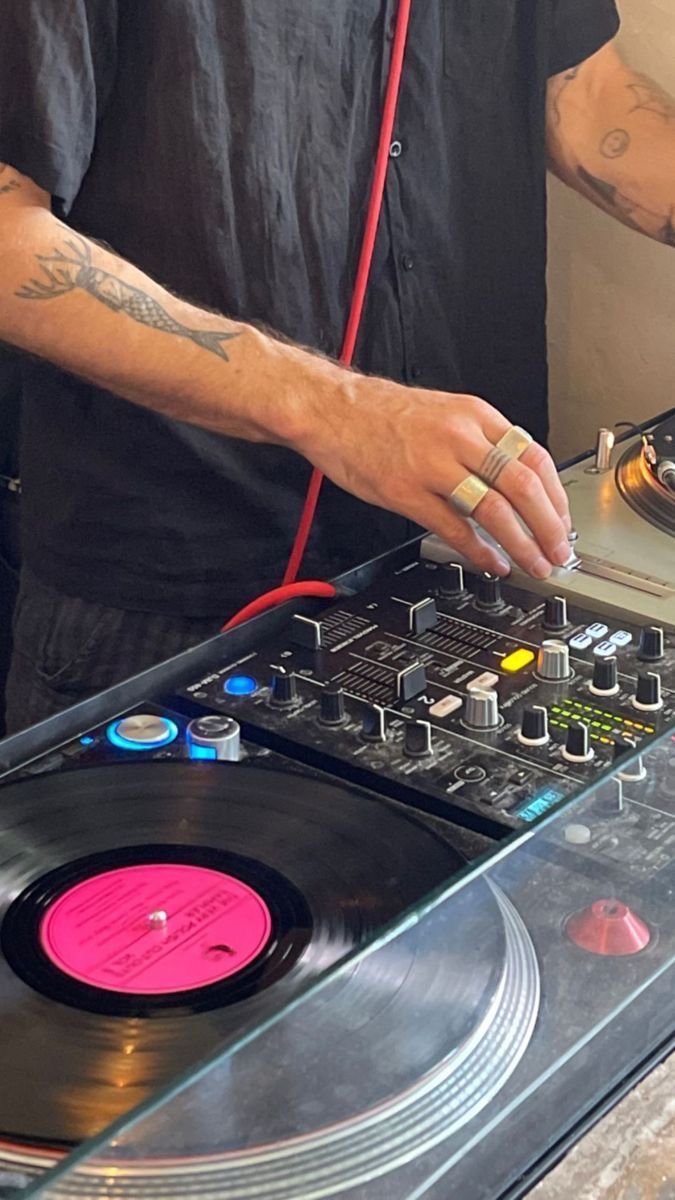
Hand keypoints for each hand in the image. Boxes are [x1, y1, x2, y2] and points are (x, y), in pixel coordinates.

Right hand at [301, 376, 570, 578]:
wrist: (331, 407)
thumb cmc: (381, 414)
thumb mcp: (445, 413)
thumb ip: (480, 444)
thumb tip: (513, 482)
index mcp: (476, 415)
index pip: (535, 457)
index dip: (556, 496)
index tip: (563, 522)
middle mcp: (461, 437)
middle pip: (524, 486)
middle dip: (549, 526)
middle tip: (558, 552)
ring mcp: (434, 465)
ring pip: (495, 509)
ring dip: (522, 544)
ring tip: (534, 564)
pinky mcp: (407, 491)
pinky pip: (454, 527)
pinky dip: (479, 551)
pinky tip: (491, 563)